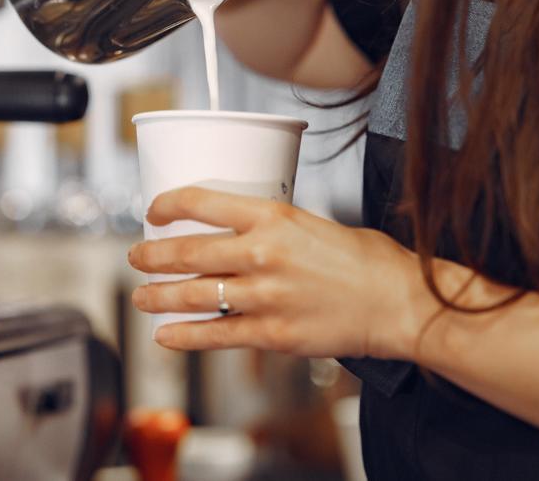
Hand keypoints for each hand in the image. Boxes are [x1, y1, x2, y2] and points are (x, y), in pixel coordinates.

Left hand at [128, 187, 427, 358]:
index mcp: (273, 216)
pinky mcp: (272, 334)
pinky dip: (183, 336)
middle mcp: (262, 253)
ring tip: (141, 297)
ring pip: (192, 295)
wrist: (401, 303)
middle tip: (136, 257)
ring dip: (157, 297)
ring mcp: (264, 296)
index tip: (153, 210)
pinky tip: (164, 336)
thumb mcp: (314, 223)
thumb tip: (237, 232)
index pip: (201, 201)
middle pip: (186, 252)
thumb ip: (272, 228)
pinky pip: (215, 335)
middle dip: (151, 256)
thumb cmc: (366, 261)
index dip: (167, 205)